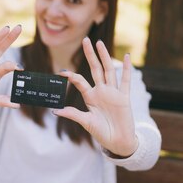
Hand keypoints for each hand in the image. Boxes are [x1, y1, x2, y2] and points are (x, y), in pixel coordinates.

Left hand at [55, 38, 137, 156]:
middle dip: (90, 55)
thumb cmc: (102, 133)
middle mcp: (102, 92)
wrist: (118, 142)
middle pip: (95, 69)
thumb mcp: (86, 122)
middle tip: (86, 40)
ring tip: (100, 43)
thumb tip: (55, 111)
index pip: (80, 81)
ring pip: (109, 71)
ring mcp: (113, 93)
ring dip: (104, 57)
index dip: (71, 76)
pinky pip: (125, 81)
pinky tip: (127, 57)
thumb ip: (73, 114)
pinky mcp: (124, 98)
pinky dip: (127, 69)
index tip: (62, 72)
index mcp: (91, 97)